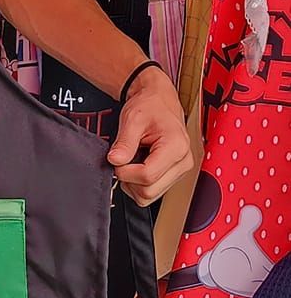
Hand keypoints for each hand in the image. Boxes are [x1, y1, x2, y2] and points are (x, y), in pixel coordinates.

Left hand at [107, 66, 193, 206]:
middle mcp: (183, 162)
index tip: (117, 159)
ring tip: (134, 159)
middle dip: (129, 179)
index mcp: (176, 147)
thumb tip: (115, 161)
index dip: (125, 172)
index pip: (148, 176)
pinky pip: (152, 191)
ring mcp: (180, 170)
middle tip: (124, 158)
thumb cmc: (150, 106)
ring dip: (134, 183)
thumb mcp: (132, 119)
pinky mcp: (174, 175)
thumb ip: (124, 142)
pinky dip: (139, 182)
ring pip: (149, 196)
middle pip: (149, 192)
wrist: (158, 101)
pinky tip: (140, 164)